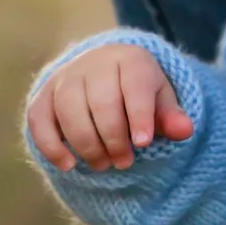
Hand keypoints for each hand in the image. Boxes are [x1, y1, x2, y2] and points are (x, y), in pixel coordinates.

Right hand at [26, 42, 193, 170]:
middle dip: (114, 138)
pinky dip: (51, 145)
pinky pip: (40, 120)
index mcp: (130, 59)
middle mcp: (94, 63)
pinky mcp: (43, 95)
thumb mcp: (160, 100)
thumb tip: (185, 130)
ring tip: (103, 164)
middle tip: (125, 162)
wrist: (104, 73)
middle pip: (101, 102)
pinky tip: (68, 165)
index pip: (134, 85)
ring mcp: (65, 78)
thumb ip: (171, 116)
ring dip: (87, 145)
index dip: (139, 115)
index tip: (143, 143)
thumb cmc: (138, 92)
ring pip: (70, 111)